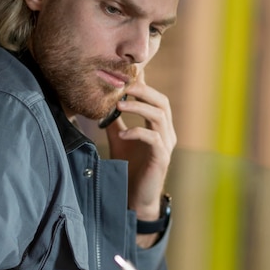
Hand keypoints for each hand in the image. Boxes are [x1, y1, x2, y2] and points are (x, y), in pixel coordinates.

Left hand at [105, 71, 175, 221]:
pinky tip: (123, 133)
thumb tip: (103, 104)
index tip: (128, 72)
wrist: (134, 197)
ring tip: (119, 105)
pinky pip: (153, 139)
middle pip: (162, 102)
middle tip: (124, 84)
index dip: (145, 84)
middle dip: (144, 90)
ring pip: (159, 117)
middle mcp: (166, 133)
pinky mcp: (162, 158)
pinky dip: (138, 132)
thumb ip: (115, 122)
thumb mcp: (120, 139)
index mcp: (159, 126)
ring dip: (139, 107)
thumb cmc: (129, 168)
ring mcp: (166, 145)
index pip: (155, 98)